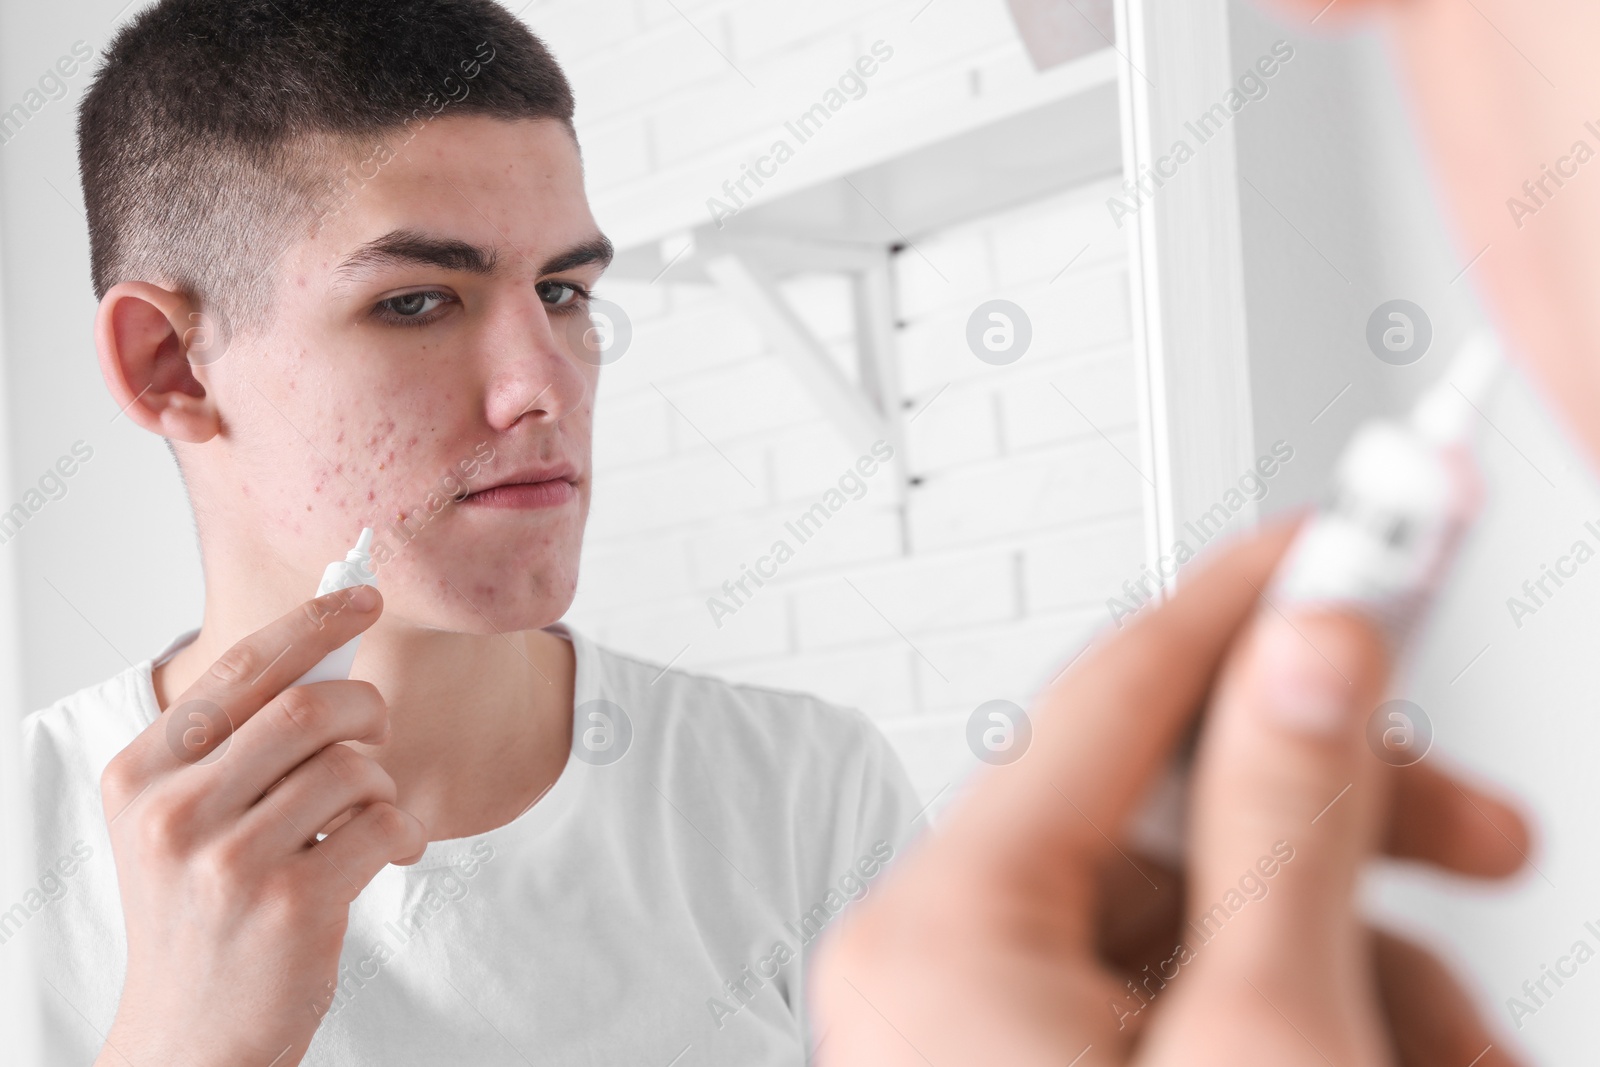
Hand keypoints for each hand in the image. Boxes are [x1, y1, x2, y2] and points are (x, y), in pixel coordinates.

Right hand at [96, 586, 427, 1066]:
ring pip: (353, 765)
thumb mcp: (186, 823)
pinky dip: (405, 828)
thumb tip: (330, 648)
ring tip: (370, 814)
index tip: (363, 595)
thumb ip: (240, 744)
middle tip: (375, 734)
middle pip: (308, 707)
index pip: (239, 670)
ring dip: (383, 781)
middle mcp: (174, 813)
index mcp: (140, 776)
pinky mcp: (291, 905)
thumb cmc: (203, 915)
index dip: (313, 623)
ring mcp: (229, 862)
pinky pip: (385, 821)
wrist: (191, 1039)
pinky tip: (391, 852)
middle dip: (364, 708)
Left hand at [811, 520, 1530, 1065]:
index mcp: (941, 935)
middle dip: (1342, 824)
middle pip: (1167, 807)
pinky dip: (1290, 1009)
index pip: (1111, 691)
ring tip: (1453, 1038)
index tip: (1353, 540)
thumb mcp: (1264, 1034)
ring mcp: (980, 1034)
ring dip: (1350, 950)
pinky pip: (1174, 994)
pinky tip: (1386, 1050)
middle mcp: (937, 971)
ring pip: (1194, 911)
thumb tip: (1310, 653)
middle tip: (1473, 829)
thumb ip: (1283, 822)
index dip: (1252, 601)